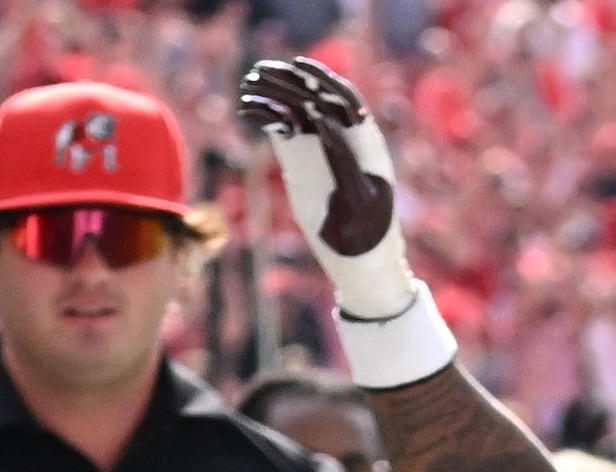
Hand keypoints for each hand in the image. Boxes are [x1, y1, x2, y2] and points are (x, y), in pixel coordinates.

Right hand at [238, 58, 406, 316]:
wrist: (358, 260)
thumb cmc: (367, 234)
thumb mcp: (356, 197)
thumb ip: (340, 157)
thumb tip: (320, 118)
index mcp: (366, 143)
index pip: (344, 99)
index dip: (322, 79)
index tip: (300, 67)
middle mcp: (342, 140)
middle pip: (316, 99)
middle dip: (290, 82)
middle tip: (262, 71)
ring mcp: (319, 150)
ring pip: (296, 111)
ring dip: (274, 94)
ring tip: (249, 83)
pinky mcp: (301, 163)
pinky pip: (283, 132)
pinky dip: (266, 117)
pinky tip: (248, 109)